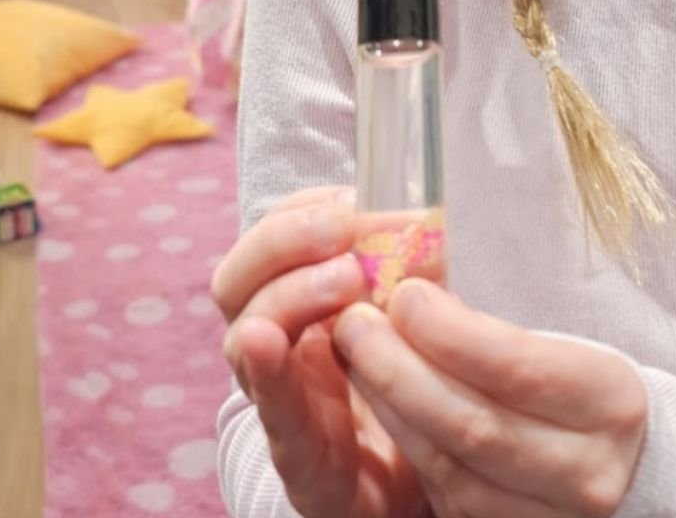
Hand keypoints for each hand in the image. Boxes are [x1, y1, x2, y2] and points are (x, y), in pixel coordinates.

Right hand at [211, 186, 425, 517]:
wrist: (438, 480)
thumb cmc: (418, 380)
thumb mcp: (416, 308)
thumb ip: (412, 266)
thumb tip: (421, 216)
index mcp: (302, 303)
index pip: (270, 240)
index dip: (300, 212)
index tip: (350, 196)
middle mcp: (280, 349)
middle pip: (238, 283)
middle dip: (283, 243)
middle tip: (341, 230)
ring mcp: (284, 403)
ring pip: (246, 342)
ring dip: (289, 296)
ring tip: (344, 278)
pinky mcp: (306, 465)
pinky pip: (276, 420)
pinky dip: (270, 378)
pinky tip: (269, 342)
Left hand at [334, 280, 647, 517]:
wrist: (633, 464)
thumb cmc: (588, 387)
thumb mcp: (571, 346)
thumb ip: (501, 332)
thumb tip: (414, 293)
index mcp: (612, 402)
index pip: (519, 368)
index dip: (451, 333)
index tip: (405, 295)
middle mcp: (590, 472)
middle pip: (475, 425)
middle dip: (400, 370)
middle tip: (354, 323)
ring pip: (450, 469)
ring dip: (391, 408)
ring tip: (355, 357)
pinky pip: (448, 497)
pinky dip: (407, 446)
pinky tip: (382, 404)